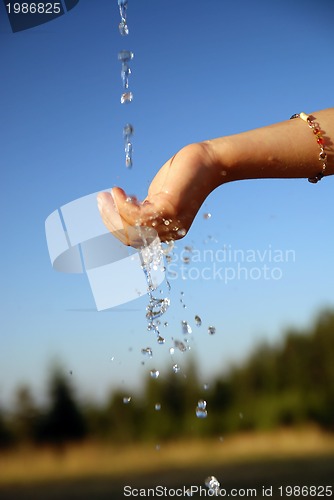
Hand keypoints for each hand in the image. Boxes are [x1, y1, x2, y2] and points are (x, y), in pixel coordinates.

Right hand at [97, 142, 216, 245]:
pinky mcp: (169, 208)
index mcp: (168, 231)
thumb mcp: (159, 195)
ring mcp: (170, 222)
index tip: (107, 206)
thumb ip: (144, 207)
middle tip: (101, 201)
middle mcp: (170, 231)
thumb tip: (121, 209)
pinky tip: (117, 191)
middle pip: (130, 237)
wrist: (209, 162)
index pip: (136, 240)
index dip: (116, 226)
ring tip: (105, 195)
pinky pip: (136, 215)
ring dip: (112, 212)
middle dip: (110, 221)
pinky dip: (121, 204)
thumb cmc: (183, 176)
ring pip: (131, 228)